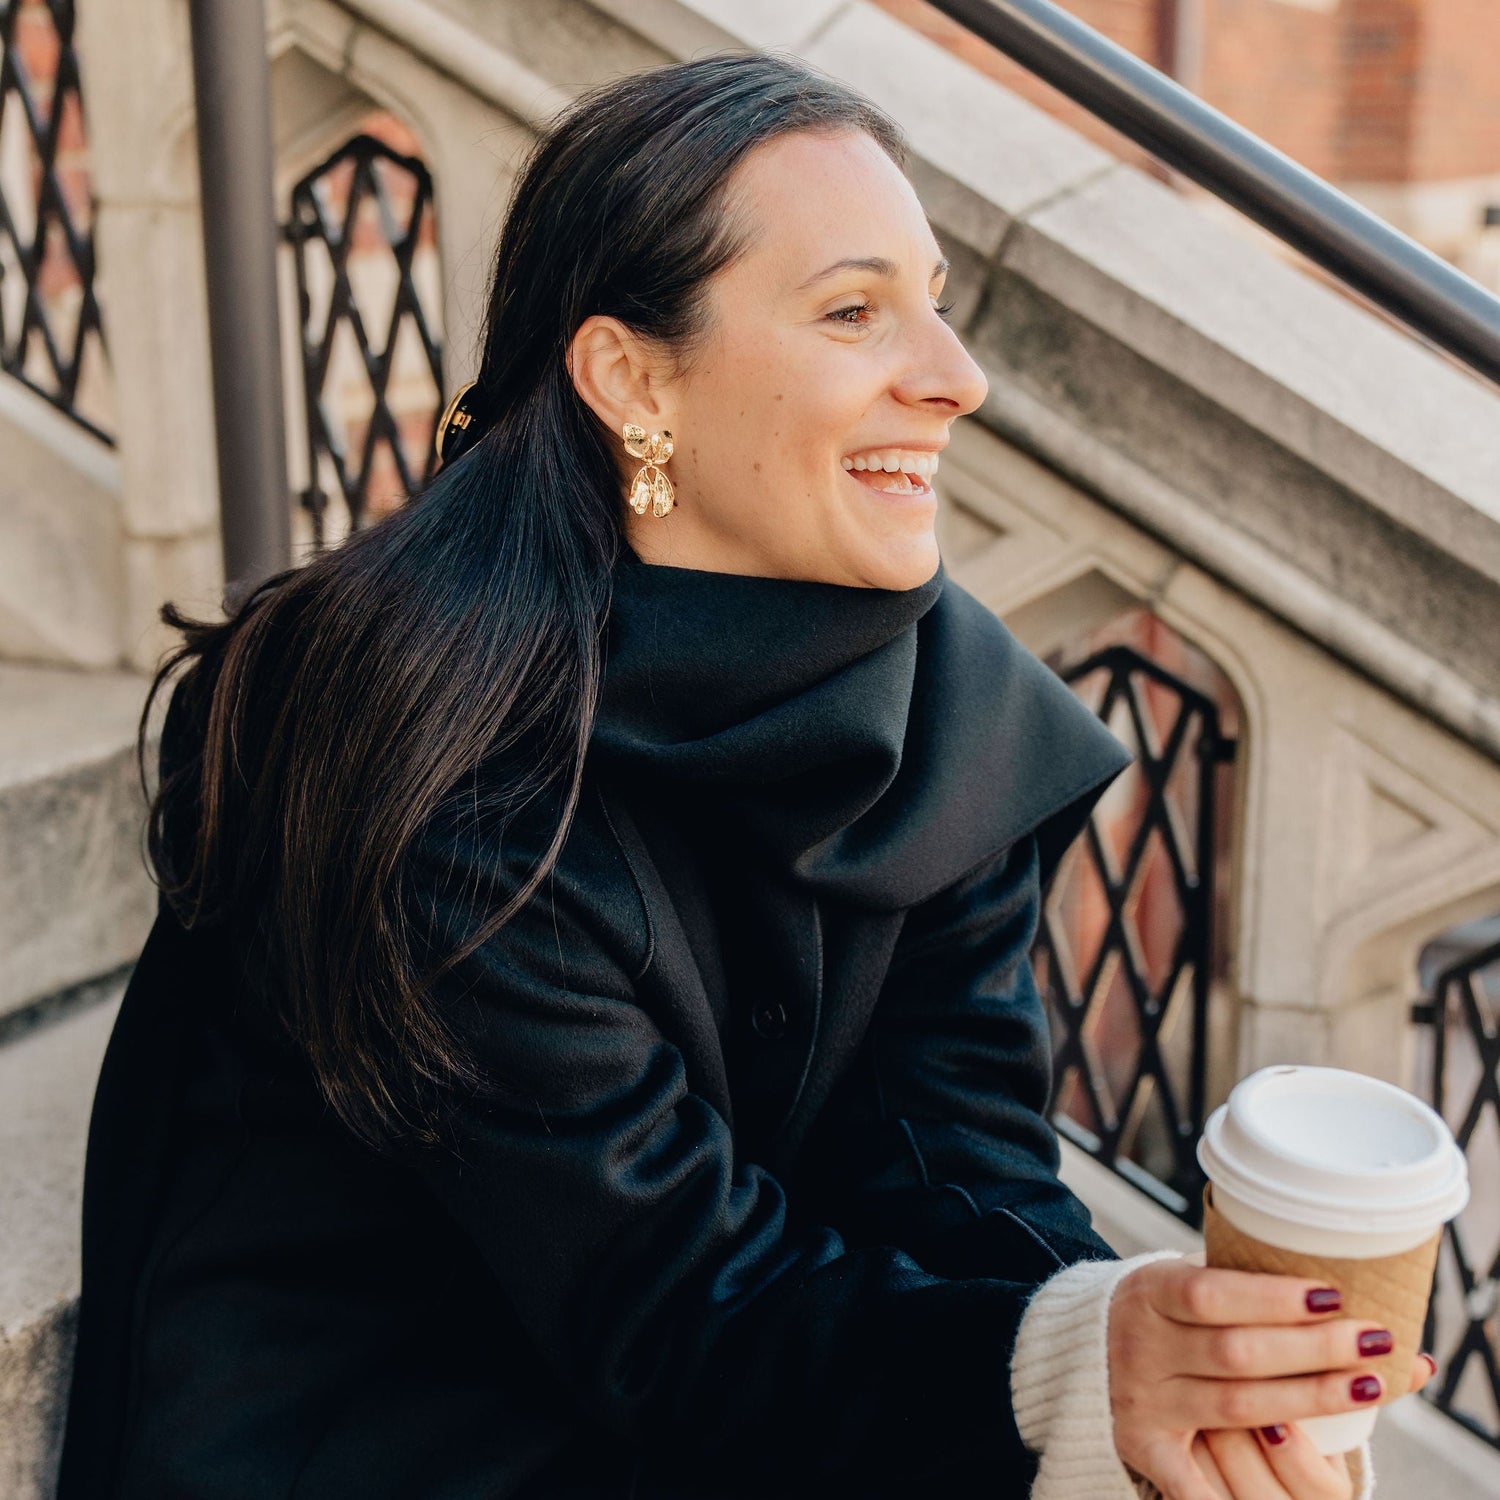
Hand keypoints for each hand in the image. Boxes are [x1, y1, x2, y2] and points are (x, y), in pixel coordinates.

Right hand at [1109, 1251, 1437, 1499]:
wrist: (1092, 1346)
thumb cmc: (1171, 1310)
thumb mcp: (1192, 1280)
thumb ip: (1256, 1289)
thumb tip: (1358, 1292)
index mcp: (1149, 1291)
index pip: (1211, 1293)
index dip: (1272, 1298)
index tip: (1333, 1295)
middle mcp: (1142, 1346)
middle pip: (1235, 1353)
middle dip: (1312, 1347)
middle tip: (1373, 1339)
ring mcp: (1143, 1400)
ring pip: (1236, 1407)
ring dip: (1311, 1397)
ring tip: (1370, 1384)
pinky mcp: (1145, 1445)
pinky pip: (1192, 1481)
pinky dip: (1233, 1491)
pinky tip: (1290, 1461)